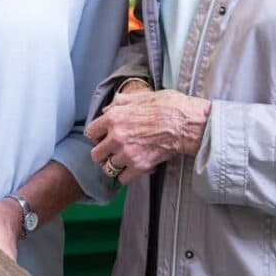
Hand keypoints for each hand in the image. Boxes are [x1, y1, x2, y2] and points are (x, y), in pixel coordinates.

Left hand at [85, 88, 209, 183]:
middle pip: (96, 154)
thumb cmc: (165, 105)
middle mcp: (116, 137)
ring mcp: (127, 153)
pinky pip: (123, 178)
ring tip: (122, 161)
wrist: (184, 123)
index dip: (97, 135)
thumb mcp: (138, 96)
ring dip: (114, 165)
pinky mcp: (140, 166)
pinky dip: (126, 175)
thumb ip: (119, 103)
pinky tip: (132, 168)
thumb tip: (108, 109)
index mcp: (114, 118)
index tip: (103, 137)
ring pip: (108, 168)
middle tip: (110, 152)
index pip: (91, 132)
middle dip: (102, 153)